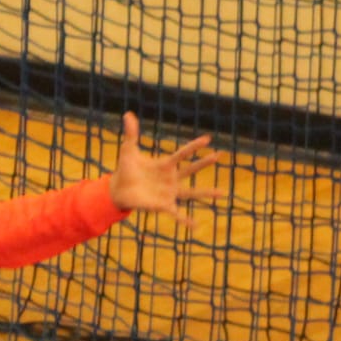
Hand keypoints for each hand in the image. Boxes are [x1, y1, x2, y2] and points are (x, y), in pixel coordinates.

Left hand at [109, 112, 223, 226]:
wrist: (118, 190)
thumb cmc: (126, 170)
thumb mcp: (128, 150)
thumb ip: (131, 134)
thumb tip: (127, 114)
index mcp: (165, 165)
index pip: (182, 154)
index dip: (194, 146)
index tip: (208, 138)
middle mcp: (171, 178)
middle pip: (191, 170)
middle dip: (204, 163)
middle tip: (220, 155)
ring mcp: (169, 192)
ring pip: (191, 193)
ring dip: (206, 193)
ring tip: (223, 194)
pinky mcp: (163, 205)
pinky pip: (177, 214)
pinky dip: (186, 220)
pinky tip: (196, 226)